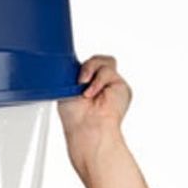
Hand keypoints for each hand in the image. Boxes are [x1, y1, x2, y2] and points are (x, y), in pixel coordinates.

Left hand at [57, 54, 132, 175]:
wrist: (87, 128)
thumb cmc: (75, 117)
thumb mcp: (66, 88)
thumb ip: (74, 71)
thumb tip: (72, 60)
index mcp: (87, 84)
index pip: (87, 64)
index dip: (80, 65)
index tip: (70, 74)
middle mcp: (100, 84)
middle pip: (98, 59)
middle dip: (86, 66)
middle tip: (78, 81)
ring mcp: (111, 84)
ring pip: (105, 61)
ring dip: (91, 69)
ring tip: (83, 84)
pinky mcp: (121, 86)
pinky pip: (109, 70)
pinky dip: (98, 79)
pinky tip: (91, 92)